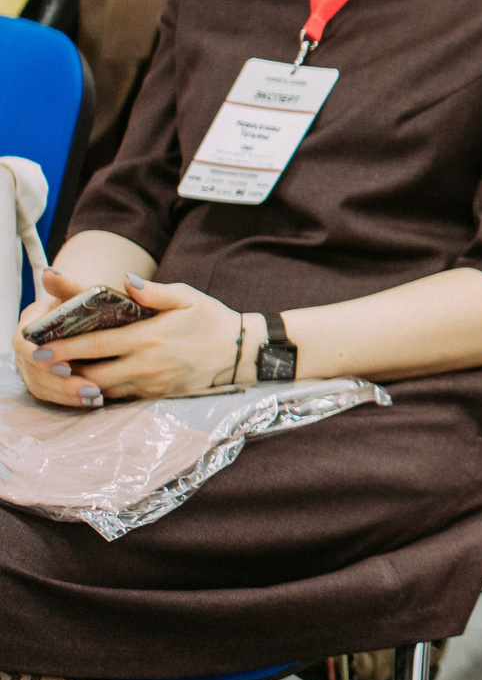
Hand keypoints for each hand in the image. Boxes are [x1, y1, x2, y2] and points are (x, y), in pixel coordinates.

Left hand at [15, 272, 244, 404]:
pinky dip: (104, 390)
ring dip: (81, 382)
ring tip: (62, 372)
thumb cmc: (211, 320)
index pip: (96, 346)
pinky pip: (122, 396)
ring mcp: (151, 383)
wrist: (241, 352)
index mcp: (148, 338)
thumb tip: (126, 283)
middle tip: (44, 363)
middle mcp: (146, 365)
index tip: (41, 348)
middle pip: (92, 374)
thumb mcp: (187, 297)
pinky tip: (92, 383)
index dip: (65, 348)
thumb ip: (154, 292)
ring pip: (104, 389)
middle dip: (65, 370)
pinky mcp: (157, 395)